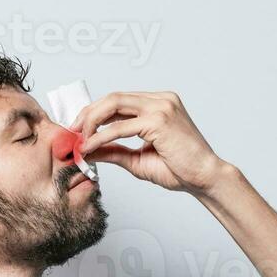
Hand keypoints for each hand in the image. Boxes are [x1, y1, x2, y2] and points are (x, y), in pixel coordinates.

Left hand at [71, 91, 227, 194]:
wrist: (204, 178)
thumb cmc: (179, 170)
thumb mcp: (137, 159)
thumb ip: (113, 151)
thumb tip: (86, 150)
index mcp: (158, 103)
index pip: (118, 100)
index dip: (94, 112)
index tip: (78, 129)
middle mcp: (160, 99)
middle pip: (112, 97)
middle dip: (87, 114)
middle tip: (72, 132)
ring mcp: (161, 106)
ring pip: (113, 104)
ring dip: (91, 121)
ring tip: (79, 140)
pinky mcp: (159, 120)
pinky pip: (120, 127)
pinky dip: (101, 137)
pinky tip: (90, 147)